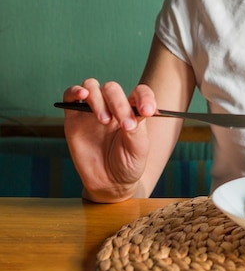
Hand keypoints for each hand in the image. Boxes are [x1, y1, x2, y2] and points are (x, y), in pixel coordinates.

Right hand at [62, 79, 157, 201]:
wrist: (110, 183)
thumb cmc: (128, 163)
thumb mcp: (138, 149)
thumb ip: (136, 130)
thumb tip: (132, 115)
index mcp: (133, 110)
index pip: (139, 92)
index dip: (145, 97)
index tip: (148, 111)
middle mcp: (112, 106)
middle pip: (113, 89)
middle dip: (119, 103)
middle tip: (125, 125)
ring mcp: (92, 110)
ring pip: (92, 86)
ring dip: (98, 99)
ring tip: (104, 120)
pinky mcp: (74, 118)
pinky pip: (70, 95)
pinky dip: (75, 90)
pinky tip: (82, 95)